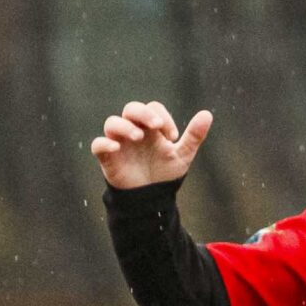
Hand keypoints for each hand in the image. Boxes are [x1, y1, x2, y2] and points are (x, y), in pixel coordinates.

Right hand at [92, 101, 211, 188]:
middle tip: (156, 125)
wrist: (151, 197)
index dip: (162, 116)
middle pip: (131, 108)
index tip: (172, 136)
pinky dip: (104, 144)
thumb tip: (207, 114)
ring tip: (138, 136)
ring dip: (124, 126)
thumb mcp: (182, 155)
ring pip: (112, 123)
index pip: (152, 108)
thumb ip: (194, 136)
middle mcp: (133, 130)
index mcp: (151, 128)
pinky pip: (98, 145)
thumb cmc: (164, 172)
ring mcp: (119, 142)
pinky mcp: (108, 157)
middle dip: (143, 113)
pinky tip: (115, 147)